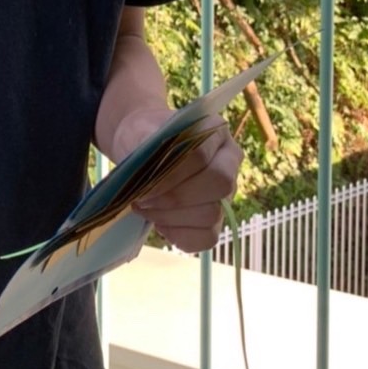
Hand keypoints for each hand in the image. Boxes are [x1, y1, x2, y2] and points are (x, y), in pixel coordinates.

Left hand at [111, 108, 242, 253]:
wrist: (140, 148)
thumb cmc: (142, 137)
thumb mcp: (138, 131)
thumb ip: (144, 145)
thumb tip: (150, 175)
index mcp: (214, 130)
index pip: (202, 154)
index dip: (172, 175)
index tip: (142, 187)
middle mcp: (229, 161)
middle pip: (219, 185)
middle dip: (176, 198)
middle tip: (142, 201)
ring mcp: (226, 192)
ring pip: (213, 214)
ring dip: (173, 218)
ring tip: (145, 210)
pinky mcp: (217, 218)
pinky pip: (208, 237)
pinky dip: (181, 236)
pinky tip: (160, 224)